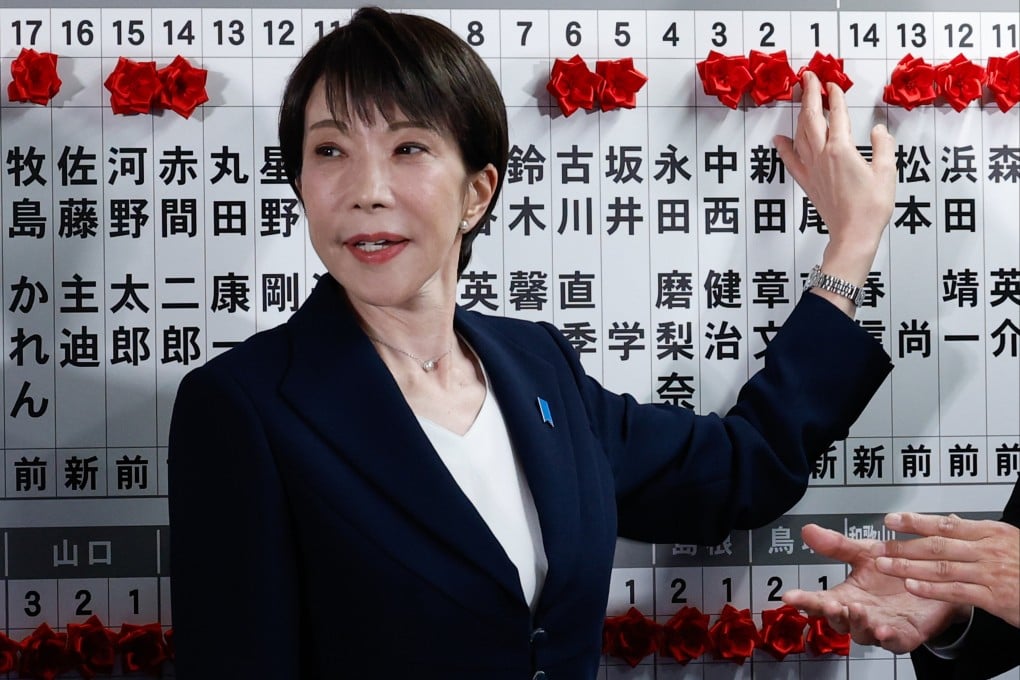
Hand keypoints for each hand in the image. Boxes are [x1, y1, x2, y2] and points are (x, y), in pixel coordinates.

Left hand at [774, 71, 895, 312]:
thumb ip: (884, 147)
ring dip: (799, 114)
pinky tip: (778, 138)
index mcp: (842, 150)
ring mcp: (812, 169)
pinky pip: (791, 161)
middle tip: (807, 77)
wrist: (853, 234)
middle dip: (809, 95)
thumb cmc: (872, 207)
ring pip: (801, 135)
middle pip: (812, 118)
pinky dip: (784, 147)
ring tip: (798, 98)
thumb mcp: (887, 172)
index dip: (833, 97)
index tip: (831, 83)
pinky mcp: (807, 183)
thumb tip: (878, 131)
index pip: (837, 115)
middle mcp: (822, 156)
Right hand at [782, 524, 967, 653]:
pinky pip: (895, 642)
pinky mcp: (906, 635)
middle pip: (838, 620)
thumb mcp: (865, 553)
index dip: (804, 599)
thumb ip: (838, 546)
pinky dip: (887, 638)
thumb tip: (808, 530)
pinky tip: (883, 629)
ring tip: (856, 609)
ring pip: (863, 633)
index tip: (790, 596)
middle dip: (830, 613)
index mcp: (847, 596)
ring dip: (857, 623)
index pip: (820, 600)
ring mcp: (881, 626)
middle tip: (827, 603)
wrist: (936, 582)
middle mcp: (861, 615)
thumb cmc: (897, 572)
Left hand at [875, 512, 1019, 627]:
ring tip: (884, 565)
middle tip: (877, 546)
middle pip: (937, 545)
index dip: (915, 522)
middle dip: (903, 545)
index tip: (891, 520)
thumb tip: (952, 521)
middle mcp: (988, 550)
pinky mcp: (995, 598)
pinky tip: (912, 586)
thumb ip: (976, 532)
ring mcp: (991, 573)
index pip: (945, 525)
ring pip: (942, 567)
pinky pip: (957, 592)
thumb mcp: (1006, 540)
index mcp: (991, 532)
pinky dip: (932, 589)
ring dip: (909, 566)